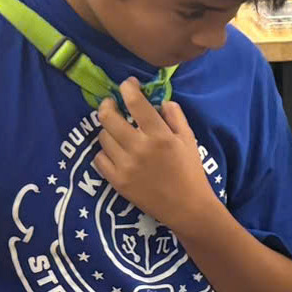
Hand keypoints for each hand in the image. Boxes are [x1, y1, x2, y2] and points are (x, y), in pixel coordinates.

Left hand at [93, 82, 216, 233]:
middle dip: (107, 105)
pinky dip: (106, 152)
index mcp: (160, 136)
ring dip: (108, 130)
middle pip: (108, 117)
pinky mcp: (117, 181)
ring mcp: (125, 165)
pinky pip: (100, 158)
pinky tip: (115, 153)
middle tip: (111, 104)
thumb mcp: (189, 140)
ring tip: (116, 132)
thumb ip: (175, 117)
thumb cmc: (190, 172)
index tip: (128, 84)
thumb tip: (161, 101)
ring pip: (103, 137)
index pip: (136, 103)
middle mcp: (139, 148)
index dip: (128, 88)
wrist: (187, 207)